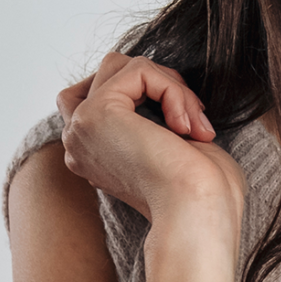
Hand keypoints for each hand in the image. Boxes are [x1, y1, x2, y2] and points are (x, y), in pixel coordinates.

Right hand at [57, 53, 245, 242]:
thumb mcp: (172, 143)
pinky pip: (138, 70)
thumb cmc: (201, 193)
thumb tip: (158, 81)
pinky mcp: (96, 113)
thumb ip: (154, 111)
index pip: (107, 93)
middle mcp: (79, 141)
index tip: (187, 127)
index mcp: (93, 153)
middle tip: (192, 120)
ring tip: (193, 124)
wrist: (198, 215)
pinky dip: (172, 89)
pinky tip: (184, 127)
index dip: (151, 95)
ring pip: (124, 66)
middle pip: (112, 72)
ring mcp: (81, 126)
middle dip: (160, 83)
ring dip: (170, 86)